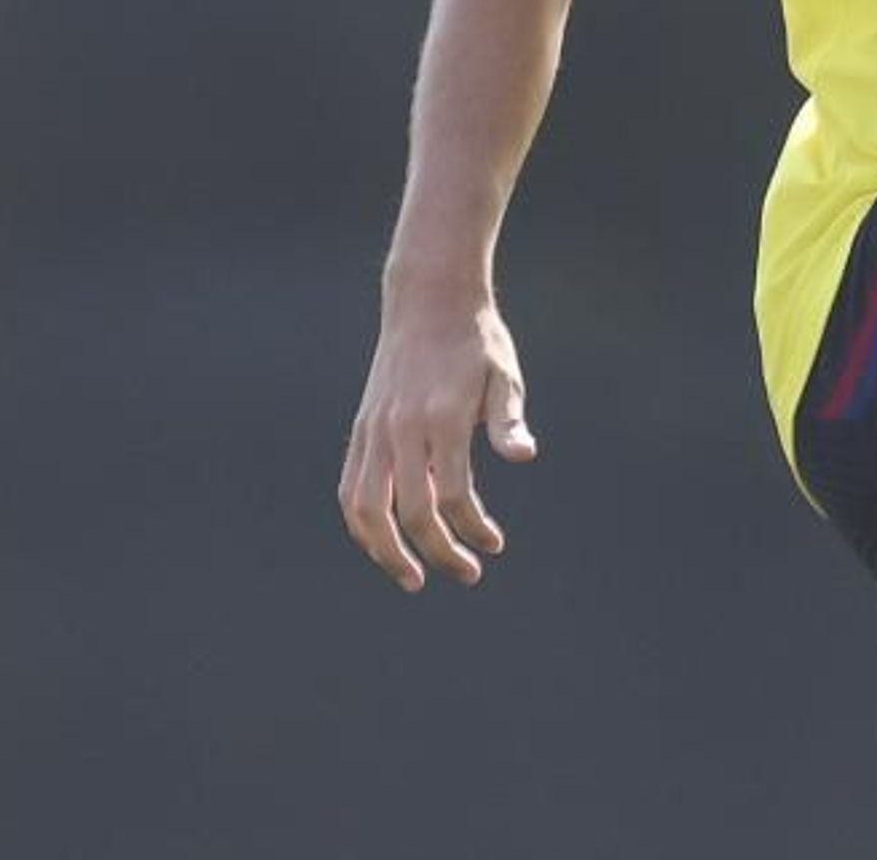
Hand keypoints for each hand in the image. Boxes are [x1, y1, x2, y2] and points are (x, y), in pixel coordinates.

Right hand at [339, 293, 536, 591]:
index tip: (495, 544)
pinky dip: (362, 522)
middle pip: (410, 512)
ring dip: (386, 551)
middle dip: (437, 553)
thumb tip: (525, 455)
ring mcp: (374, 430)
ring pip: (365, 509)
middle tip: (466, 574)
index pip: (454, 496)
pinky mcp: (361, 429)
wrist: (427, 300)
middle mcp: (401, 428)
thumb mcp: (504, 375)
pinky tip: (383, 542)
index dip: (474, 529)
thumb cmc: (476, 341)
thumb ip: (508, 419)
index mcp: (442, 418)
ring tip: (412, 576)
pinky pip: (351, 488)